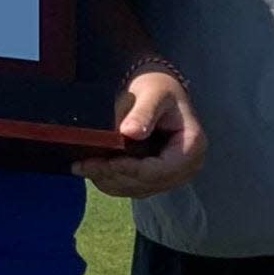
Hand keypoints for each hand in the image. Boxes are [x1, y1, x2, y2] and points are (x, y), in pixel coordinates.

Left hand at [73, 73, 205, 197]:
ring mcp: (172, 175)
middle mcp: (186, 167)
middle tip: (82, 165)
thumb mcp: (152, 93)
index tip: (104, 162)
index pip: (159, 169)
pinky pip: (132, 186)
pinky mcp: (157, 177)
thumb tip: (129, 132)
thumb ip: (143, 113)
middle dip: (113, 175)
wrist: (157, 87)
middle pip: (147, 182)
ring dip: (108, 180)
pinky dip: (111, 180)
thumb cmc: (157, 86)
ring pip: (137, 188)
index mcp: (191, 146)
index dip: (130, 169)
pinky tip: (91, 169)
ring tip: (82, 167)